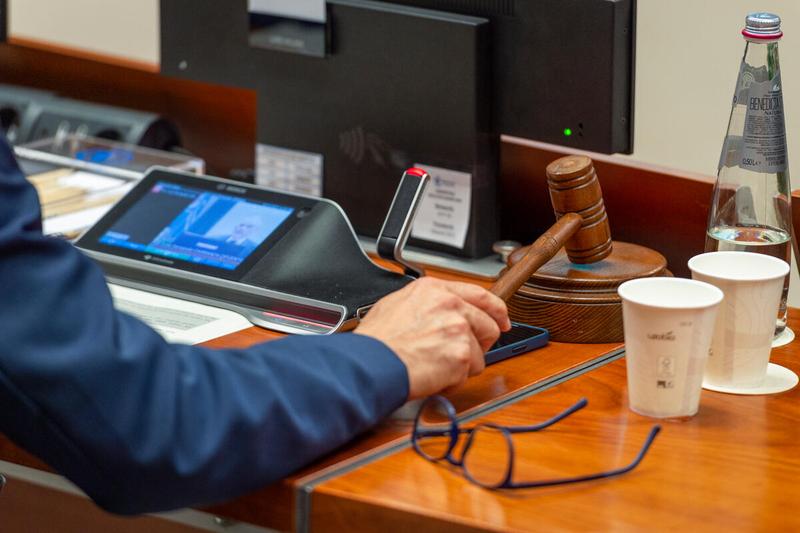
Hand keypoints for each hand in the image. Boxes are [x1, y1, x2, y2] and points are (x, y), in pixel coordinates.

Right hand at [355, 277, 510, 399]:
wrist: (372, 363)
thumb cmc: (377, 341)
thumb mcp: (397, 305)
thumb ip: (426, 304)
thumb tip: (439, 311)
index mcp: (435, 290)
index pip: (480, 294)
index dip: (495, 310)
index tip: (502, 320)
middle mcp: (451, 305)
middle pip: (489, 325)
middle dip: (479, 343)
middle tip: (461, 354)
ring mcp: (459, 329)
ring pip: (481, 352)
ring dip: (463, 364)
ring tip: (436, 365)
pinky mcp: (462, 355)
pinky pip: (470, 372)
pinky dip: (454, 380)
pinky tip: (433, 375)